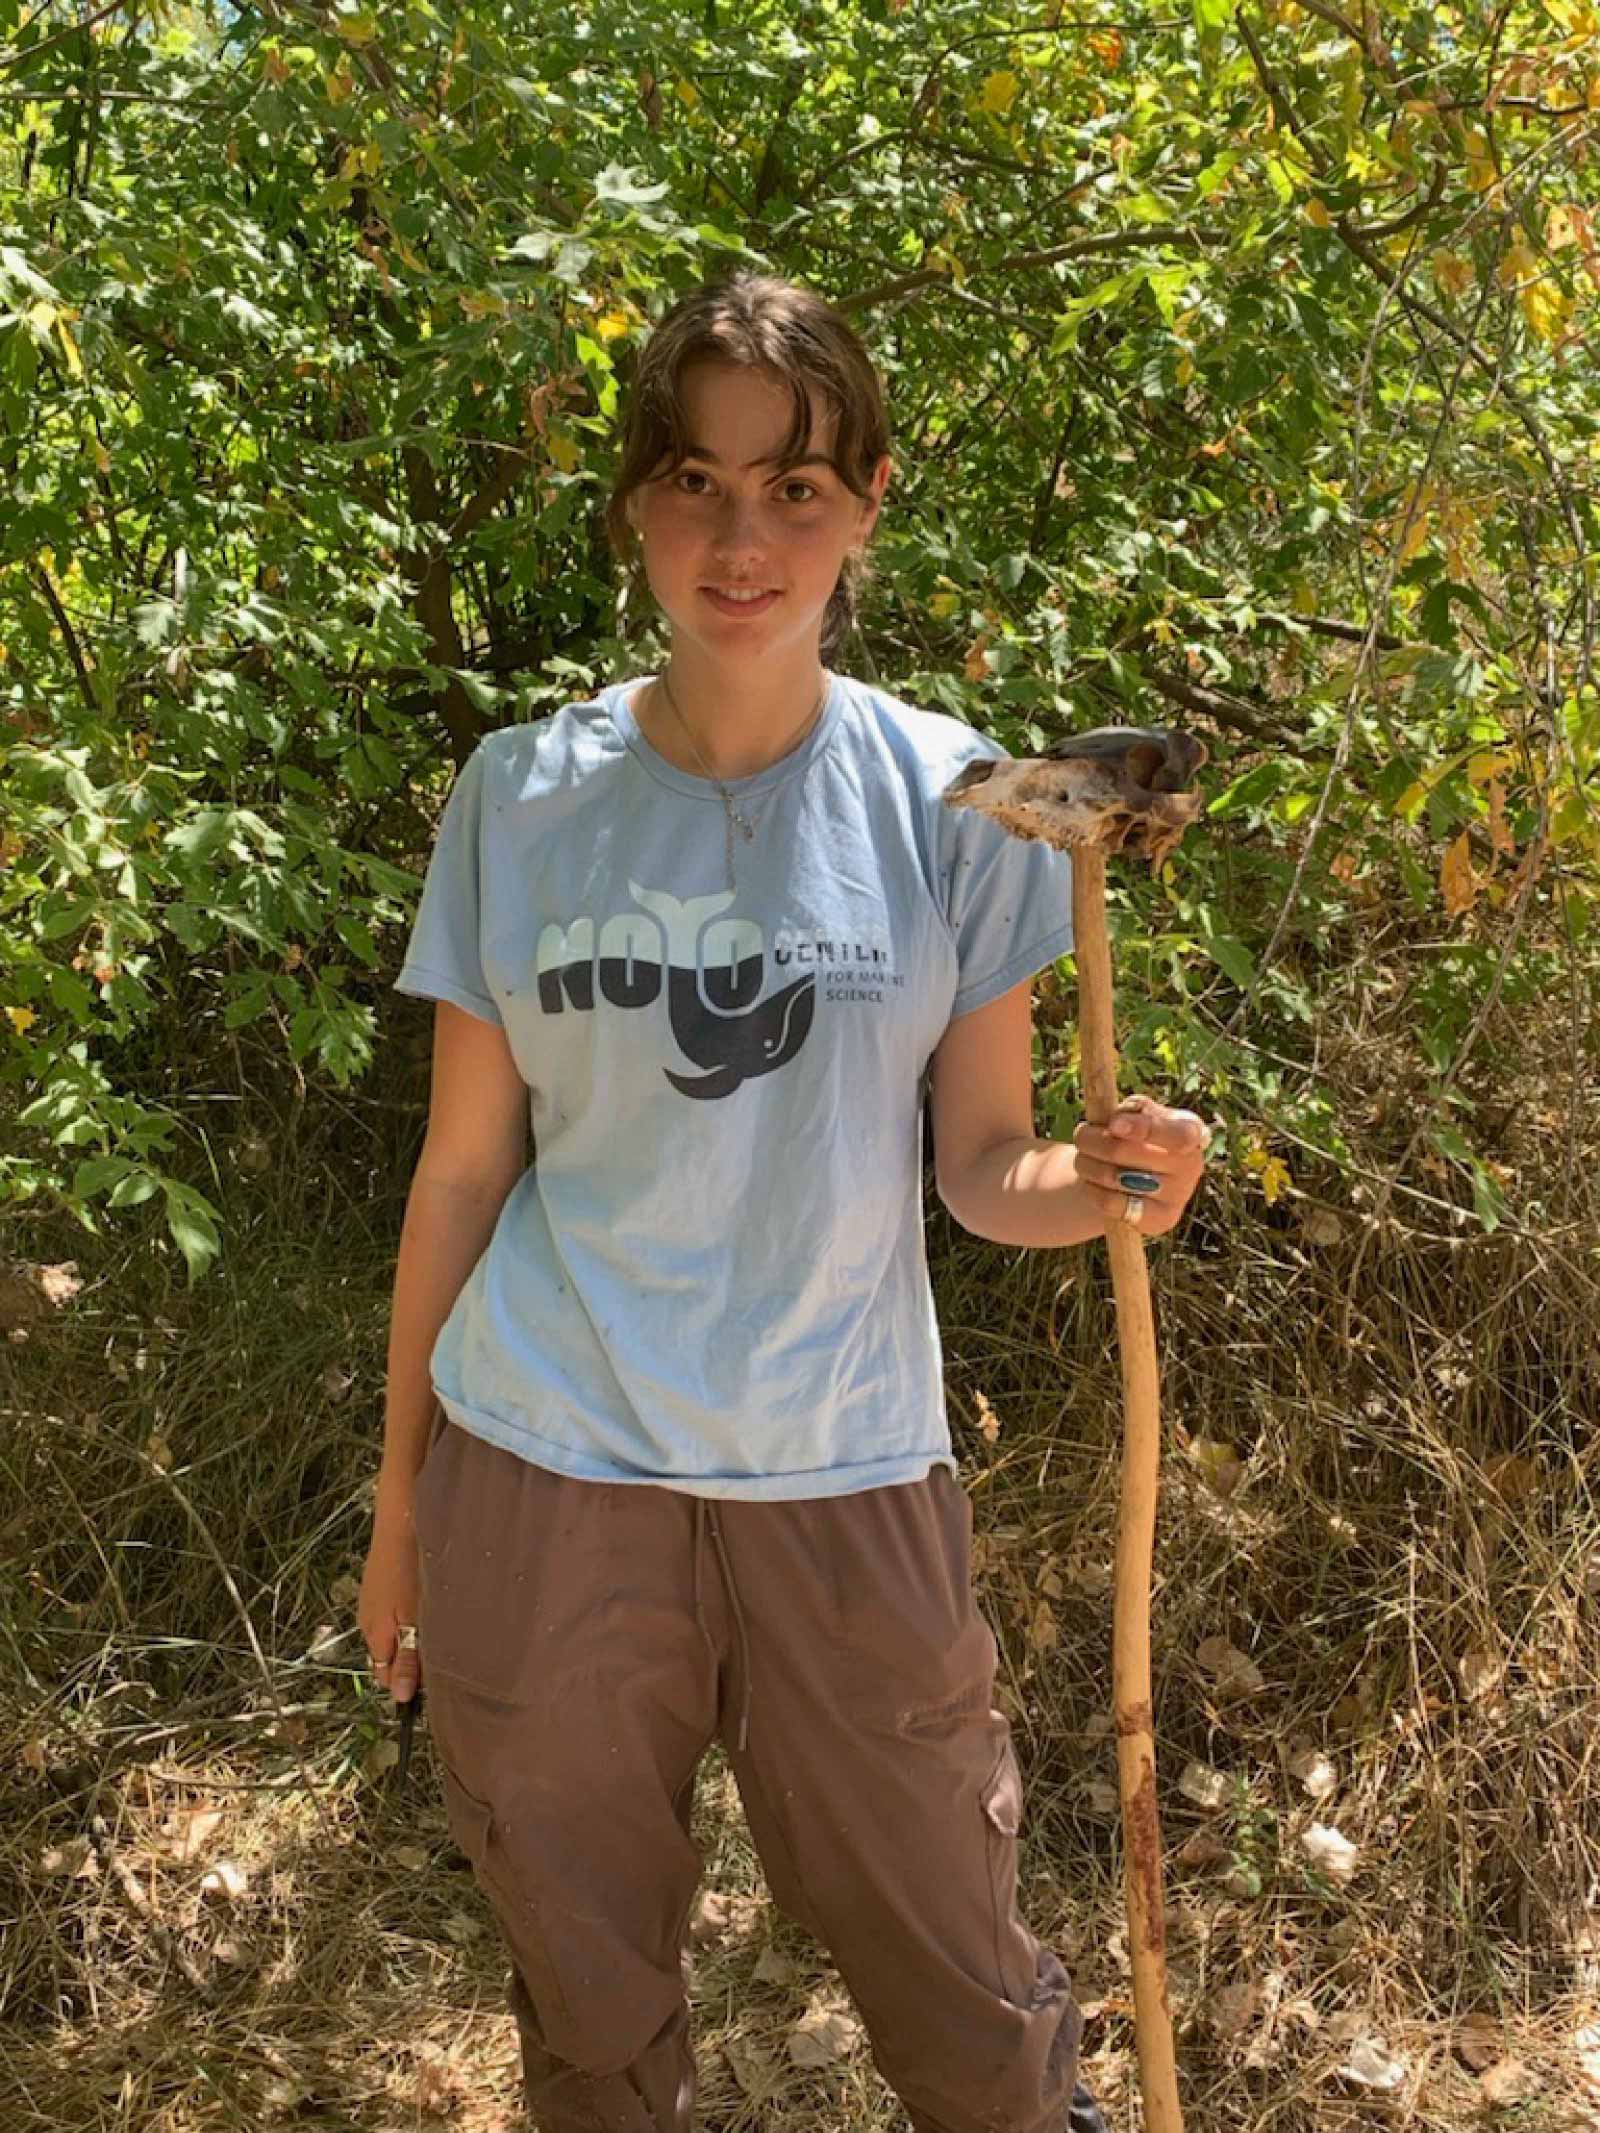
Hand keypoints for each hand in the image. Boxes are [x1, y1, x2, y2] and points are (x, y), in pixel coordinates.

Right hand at [358, 1491, 421, 1705]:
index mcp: (374, 1635)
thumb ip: (409, 1657)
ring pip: (394, 1632)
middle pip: (389, 1655)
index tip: (436, 1680)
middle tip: (444, 1650)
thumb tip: (400, 1697)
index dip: (409, 1682)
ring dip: (415, 1635)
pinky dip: (412, 1613)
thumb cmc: (411, 1568)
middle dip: (413, 1659)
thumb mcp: (414, 1619)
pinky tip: (430, 1600)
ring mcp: (374, 1599)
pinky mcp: (383, 1582)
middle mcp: (369, 1621)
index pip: (385, 1676)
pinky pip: (396, 1610)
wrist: (403, 1517)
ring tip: (442, 1624)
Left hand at [1073, 1092, 1209, 1238]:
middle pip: (1127, 1152)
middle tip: (1080, 1134)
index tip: (1113, 1125)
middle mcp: (1192, 1165)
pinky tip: (1090, 1181)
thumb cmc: (1136, 1134)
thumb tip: (1117, 1121)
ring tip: (1081, 1157)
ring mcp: (1178, 1196)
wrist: (1135, 1174)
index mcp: (1191, 1131)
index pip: (1177, 1134)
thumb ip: (1132, 1110)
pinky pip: (1112, 1204)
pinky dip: (1092, 1189)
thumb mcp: (1137, 1114)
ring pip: (1114, 1177)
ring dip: (1086, 1163)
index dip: (1143, 1128)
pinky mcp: (1161, 1220)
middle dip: (1093, 1140)